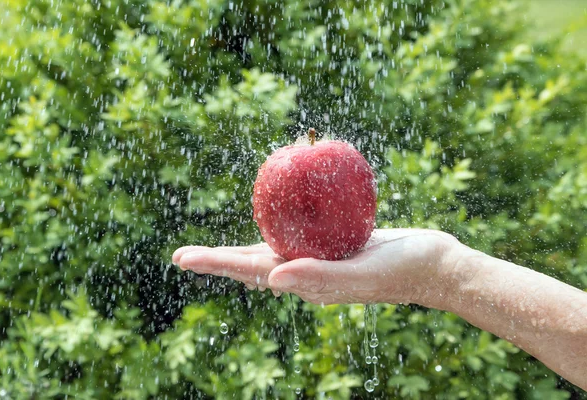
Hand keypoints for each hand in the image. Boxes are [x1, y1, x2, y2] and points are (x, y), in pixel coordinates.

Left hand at [172, 229, 459, 305]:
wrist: (430, 264)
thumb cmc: (399, 271)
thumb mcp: (359, 275)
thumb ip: (318, 279)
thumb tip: (270, 279)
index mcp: (303, 282)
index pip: (248, 271)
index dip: (215, 263)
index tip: (181, 258)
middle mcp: (304, 272)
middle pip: (249, 263)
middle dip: (216, 259)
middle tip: (181, 256)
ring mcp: (317, 258)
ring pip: (268, 251)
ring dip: (237, 248)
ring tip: (212, 250)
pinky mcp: (332, 244)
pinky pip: (297, 233)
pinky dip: (276, 225)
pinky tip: (268, 220)